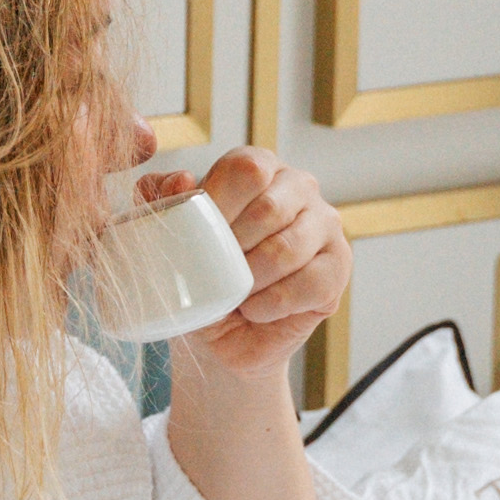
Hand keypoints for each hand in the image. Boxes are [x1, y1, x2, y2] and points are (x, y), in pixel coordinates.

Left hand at [153, 143, 348, 376]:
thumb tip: (179, 181)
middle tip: (213, 274)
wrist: (221, 333)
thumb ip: (161, 200)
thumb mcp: (170, 236)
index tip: (196, 238)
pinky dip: (271, 304)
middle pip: (269, 209)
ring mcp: (325, 224)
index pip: (246, 168)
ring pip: (288, 249)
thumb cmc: (198, 274)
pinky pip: (309, 284)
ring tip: (232, 295)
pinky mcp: (338, 265)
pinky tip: (254, 310)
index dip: (218, 203)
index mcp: (258, 166)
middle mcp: (299, 186)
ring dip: (250, 281)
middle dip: (233, 250)